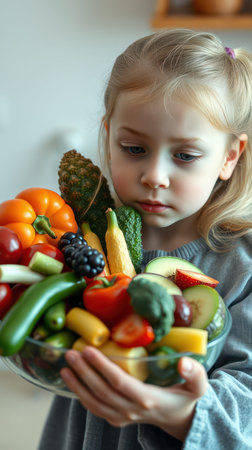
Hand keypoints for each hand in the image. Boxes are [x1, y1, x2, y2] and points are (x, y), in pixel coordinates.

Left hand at [60, 346, 207, 441]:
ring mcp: (122, 417)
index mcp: (148, 399)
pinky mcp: (116, 419)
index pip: (119, 382)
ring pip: (94, 402)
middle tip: (71, 353)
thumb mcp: (197, 387)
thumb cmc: (185, 397)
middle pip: (102, 391)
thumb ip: (195, 374)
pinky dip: (81, 396)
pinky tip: (72, 381)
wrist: (178, 419)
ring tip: (66, 366)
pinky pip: (95, 409)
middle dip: (84, 372)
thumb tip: (184, 361)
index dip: (102, 366)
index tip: (89, 350)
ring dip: (78, 384)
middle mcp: (132, 410)